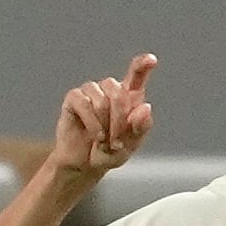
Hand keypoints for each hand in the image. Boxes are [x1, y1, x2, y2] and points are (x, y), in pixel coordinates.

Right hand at [48, 55, 156, 180]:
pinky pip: (84, 104)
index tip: (151, 60)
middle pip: (119, 93)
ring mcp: (90, 91)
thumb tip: (145, 107)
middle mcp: (109, 89)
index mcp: (129, 95)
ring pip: (101, 100)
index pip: (137, 74)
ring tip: (104, 142)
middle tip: (117, 143)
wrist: (83, 165)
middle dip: (120, 121)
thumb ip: (140, 128)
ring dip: (105, 125)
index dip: (143, 64)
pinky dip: (92, 124)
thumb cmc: (109, 152)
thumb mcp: (130, 145)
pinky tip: (96, 136)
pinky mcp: (73, 98)